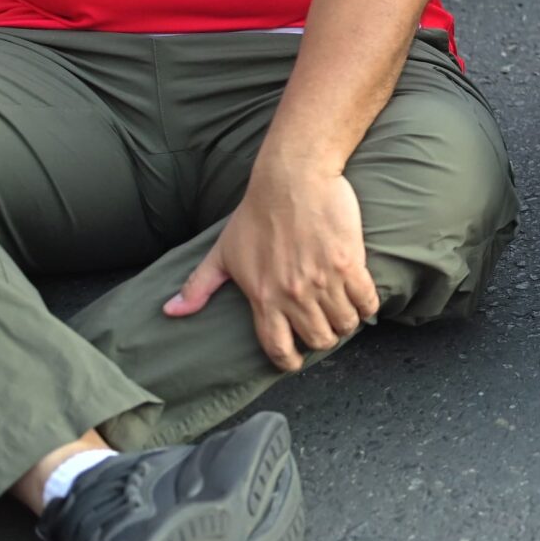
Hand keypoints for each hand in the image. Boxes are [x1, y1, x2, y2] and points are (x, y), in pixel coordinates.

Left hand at [165, 163, 377, 371]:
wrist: (292, 179)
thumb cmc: (256, 214)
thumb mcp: (223, 252)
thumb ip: (199, 286)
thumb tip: (172, 311)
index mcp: (264, 297)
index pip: (278, 347)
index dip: (289, 361)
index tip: (295, 361)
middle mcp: (295, 295)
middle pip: (319, 339)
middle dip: (323, 339)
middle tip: (324, 328)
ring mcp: (324, 280)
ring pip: (345, 323)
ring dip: (346, 323)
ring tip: (344, 314)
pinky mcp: (350, 263)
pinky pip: (366, 299)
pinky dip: (367, 307)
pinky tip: (363, 302)